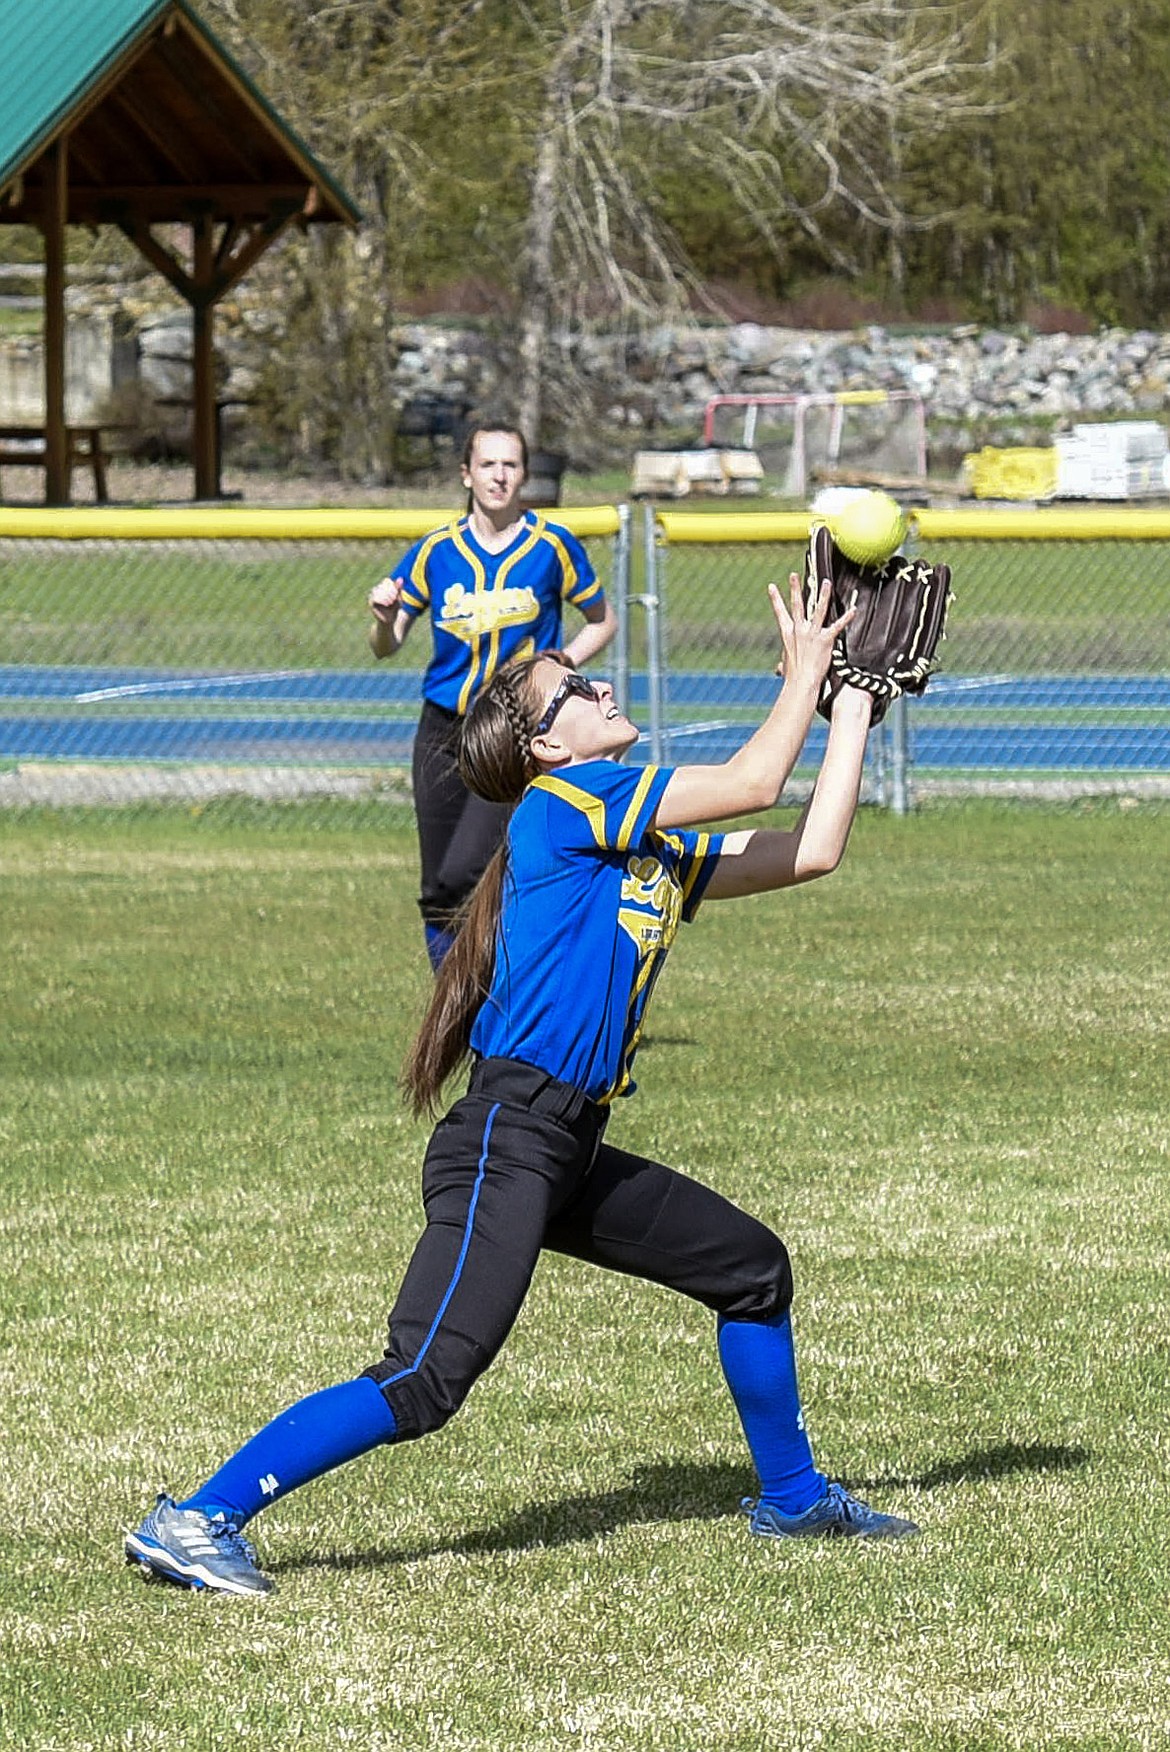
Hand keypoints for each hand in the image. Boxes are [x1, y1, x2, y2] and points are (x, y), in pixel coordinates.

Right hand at [368, 576, 403, 623]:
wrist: (389, 621)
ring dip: (387, 596)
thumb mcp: (398, 598)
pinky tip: (387, 604)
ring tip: (390, 603)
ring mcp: (372, 596)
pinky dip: (382, 600)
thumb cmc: (394, 609)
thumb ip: (398, 589)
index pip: (387, 581)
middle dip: (390, 592)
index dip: (392, 586)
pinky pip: (375, 598)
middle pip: (383, 586)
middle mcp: (376, 590)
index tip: (397, 594)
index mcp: (383, 587)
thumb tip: (401, 578)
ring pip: (379, 591)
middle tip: (394, 600)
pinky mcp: (371, 602)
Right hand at [769, 571, 853, 689]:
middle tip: (793, 574)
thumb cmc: (794, 677)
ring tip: (826, 582)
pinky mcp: (825, 640)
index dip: (776, 599)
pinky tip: (853, 609)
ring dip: (823, 595)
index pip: (780, 613)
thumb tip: (780, 668)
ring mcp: (812, 634)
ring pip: (818, 609)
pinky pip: (837, 626)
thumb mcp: (786, 666)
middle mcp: (799, 630)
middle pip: (797, 605)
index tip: (772, 587)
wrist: (801, 682)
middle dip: (795, 588)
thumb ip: (784, 662)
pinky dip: (846, 617)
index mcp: (788, 634)